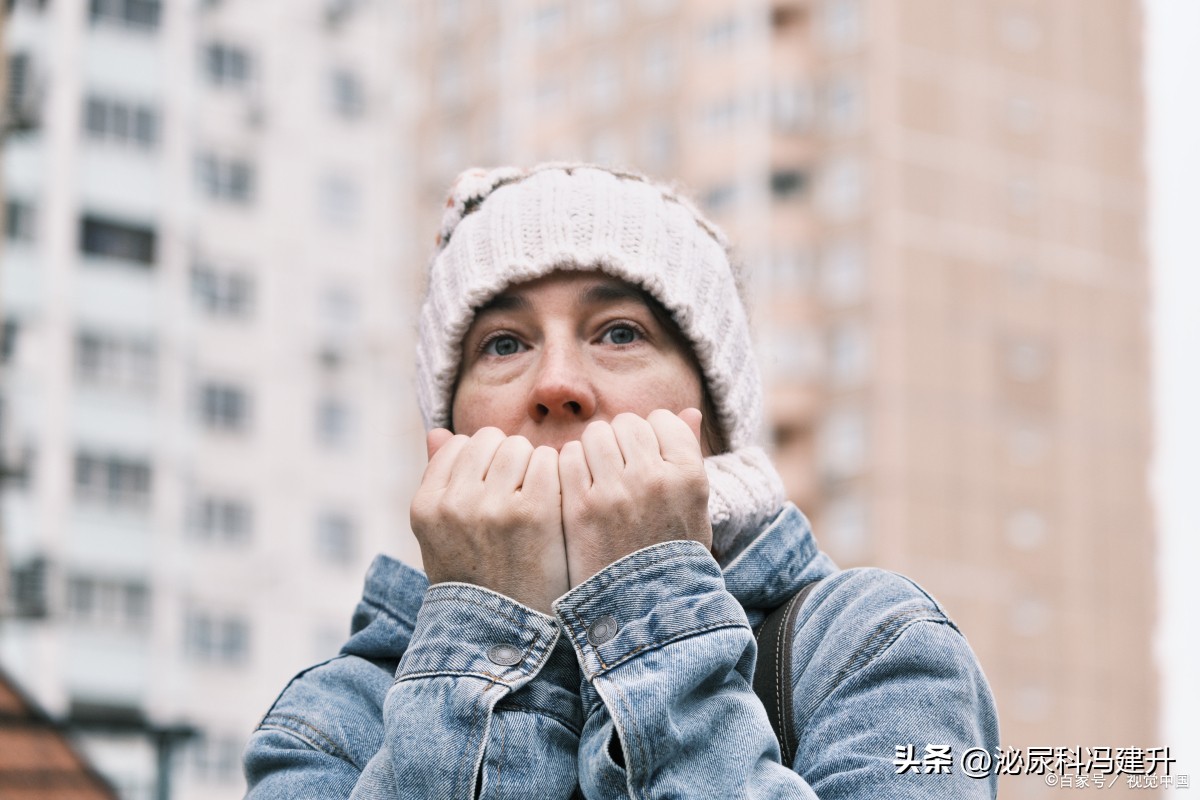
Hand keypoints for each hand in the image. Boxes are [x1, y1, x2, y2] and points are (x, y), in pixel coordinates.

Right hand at [410, 427, 568, 614]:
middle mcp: (455, 503)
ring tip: (535, 500)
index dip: (483, 462)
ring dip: (533, 466)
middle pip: (491, 440)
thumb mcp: (441, 536)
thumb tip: (436, 430)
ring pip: (519, 447)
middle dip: (508, 460)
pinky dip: (556, 477)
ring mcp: (494, 506)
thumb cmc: (477, 580)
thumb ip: (438, 480)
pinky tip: (555, 504)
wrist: (507, 635)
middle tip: (519, 495)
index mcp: (426, 505)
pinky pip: (548, 462)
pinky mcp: (535, 512)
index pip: (460, 445)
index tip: (493, 490)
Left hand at [558, 409, 710, 588]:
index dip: (651, 436)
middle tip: (619, 470)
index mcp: (689, 474)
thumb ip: (688, 454)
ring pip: (596, 435)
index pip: (662, 420)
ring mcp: (616, 491)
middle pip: (627, 424)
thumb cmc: (672, 552)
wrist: (645, 608)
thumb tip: (689, 411)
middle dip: (621, 442)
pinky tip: (580, 489)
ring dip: (594, 451)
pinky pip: (568, 458)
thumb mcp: (694, 505)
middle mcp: (654, 477)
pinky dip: (571, 468)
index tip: (646, 458)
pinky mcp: (582, 507)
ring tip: (599, 478)